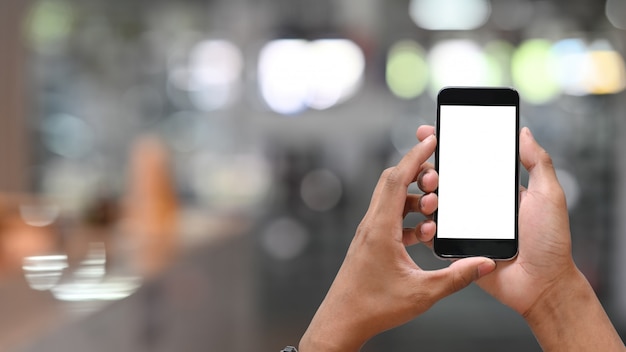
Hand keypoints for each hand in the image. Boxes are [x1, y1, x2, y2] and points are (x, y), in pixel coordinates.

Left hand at [299, 131, 495, 351]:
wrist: (342, 321)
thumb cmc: (374, 307)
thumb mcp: (422, 292)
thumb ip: (456, 277)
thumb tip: (484, 263)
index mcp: (381, 229)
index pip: (397, 179)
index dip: (416, 156)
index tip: (431, 139)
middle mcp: (372, 225)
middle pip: (392, 183)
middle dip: (418, 174)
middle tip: (440, 178)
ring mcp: (369, 233)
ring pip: (392, 201)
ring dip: (415, 199)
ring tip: (436, 212)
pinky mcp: (370, 243)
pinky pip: (390, 218)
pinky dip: (408, 218)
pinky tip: (424, 234)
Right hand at [417, 125, 624, 350]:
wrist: (541, 284)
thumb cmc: (550, 242)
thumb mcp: (549, 195)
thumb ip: (538, 162)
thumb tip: (523, 132)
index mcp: (495, 189)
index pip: (467, 161)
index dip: (448, 145)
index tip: (430, 131)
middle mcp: (476, 205)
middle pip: (444, 179)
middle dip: (429, 169)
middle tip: (431, 171)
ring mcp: (463, 225)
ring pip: (433, 203)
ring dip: (425, 194)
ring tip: (431, 194)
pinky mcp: (455, 246)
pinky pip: (432, 233)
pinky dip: (425, 225)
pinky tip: (429, 219)